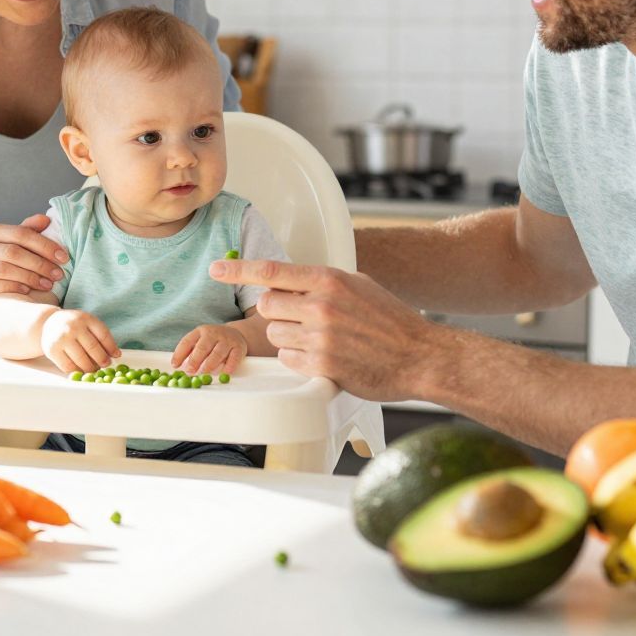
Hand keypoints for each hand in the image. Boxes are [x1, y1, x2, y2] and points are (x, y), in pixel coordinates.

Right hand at [0, 213, 68, 312]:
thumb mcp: (6, 243)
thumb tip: (47, 219)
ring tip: (47, 284)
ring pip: (3, 269)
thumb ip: (25, 231)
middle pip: (13, 252)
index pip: (20, 233)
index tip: (63, 256)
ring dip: (30, 277)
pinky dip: (13, 288)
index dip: (44, 244)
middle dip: (40, 263)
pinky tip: (27, 291)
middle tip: (58, 274)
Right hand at [40, 309, 119, 373]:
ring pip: (81, 360)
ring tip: (94, 369)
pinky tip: (81, 369)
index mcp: (85, 318)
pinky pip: (68, 366)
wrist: (49, 322)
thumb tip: (116, 354)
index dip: (111, 348)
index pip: (103, 335)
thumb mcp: (88, 323)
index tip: (115, 356)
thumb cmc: (73, 325)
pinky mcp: (52, 350)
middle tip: (105, 365)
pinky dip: (77, 371)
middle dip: (102, 360)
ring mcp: (62, 338)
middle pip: (93, 348)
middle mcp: (73, 327)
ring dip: (91, 368)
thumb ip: (101, 336)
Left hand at [172, 323, 247, 375]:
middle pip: (203, 347)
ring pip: (217, 353)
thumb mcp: (200, 340)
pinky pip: (233, 358)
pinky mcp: (239, 348)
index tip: (174, 365)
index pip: (187, 341)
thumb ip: (189, 352)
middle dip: (195, 360)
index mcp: (200, 331)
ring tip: (203, 374)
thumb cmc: (213, 341)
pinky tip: (223, 373)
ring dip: (209, 365)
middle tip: (189, 371)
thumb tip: (177, 367)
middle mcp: (213, 333)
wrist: (236, 334)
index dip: (179, 354)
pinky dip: (228, 367)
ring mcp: (227, 340)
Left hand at [208, 259, 440, 400]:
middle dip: (276, 312)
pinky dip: (299, 359)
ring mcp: (321, 337)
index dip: (237, 270)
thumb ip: (321, 281)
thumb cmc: (391, 320)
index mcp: (329, 279)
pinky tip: (323, 356)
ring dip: (289, 338)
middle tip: (300, 318)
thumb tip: (287, 279)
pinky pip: (288, 359)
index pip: (270, 271)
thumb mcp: (357, 285)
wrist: (420, 356)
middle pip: (266, 305)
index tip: (215, 269)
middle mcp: (321, 305)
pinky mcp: (322, 366)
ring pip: (275, 334)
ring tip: (320, 340)